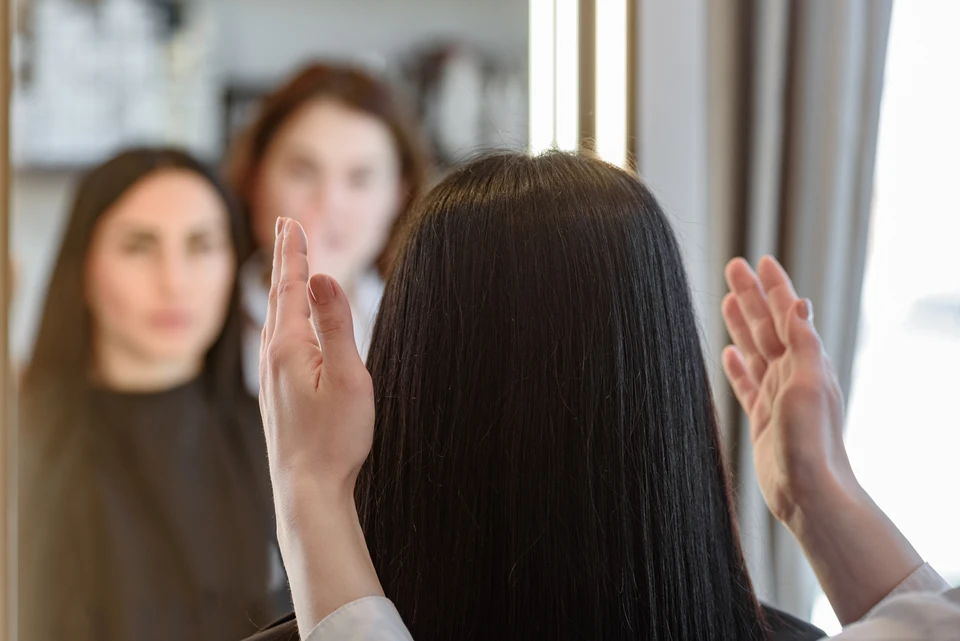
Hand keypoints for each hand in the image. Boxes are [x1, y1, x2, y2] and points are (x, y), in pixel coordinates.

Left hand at [259, 217, 374, 513]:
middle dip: (285, 260)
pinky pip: (276, 339)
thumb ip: (335, 324)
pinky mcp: (275, 394)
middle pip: (277, 296)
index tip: (292, 220)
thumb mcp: (346, 377)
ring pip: (274, 319)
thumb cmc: (334, 437)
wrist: (307, 489)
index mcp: (288, 346)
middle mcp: (271, 357)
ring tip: (288, 267)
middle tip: (287, 227)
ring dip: (282, 287)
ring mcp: (270, 377)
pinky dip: (283, 315)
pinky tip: (287, 326)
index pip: (292, 286)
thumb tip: (324, 275)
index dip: (294, 252)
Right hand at [721, 256, 853, 527]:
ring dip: (741, 324)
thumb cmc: (810, 441)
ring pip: (754, 349)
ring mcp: (776, 394)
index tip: (762, 261)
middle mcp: (792, 374)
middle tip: (733, 268)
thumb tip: (800, 304)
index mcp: (807, 362)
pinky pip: (746, 382)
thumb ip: (804, 343)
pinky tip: (727, 353)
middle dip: (751, 296)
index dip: (774, 287)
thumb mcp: (809, 384)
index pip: (787, 313)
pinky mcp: (761, 416)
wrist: (806, 491)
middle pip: (766, 325)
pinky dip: (736, 365)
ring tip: (726, 300)